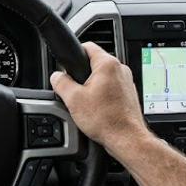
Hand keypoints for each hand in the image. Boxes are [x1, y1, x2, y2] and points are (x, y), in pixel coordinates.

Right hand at [50, 42, 152, 158]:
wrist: (127, 139)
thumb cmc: (107, 120)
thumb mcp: (73, 100)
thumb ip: (60, 82)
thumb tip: (56, 76)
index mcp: (107, 64)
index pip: (87, 46)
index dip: (74, 54)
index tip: (68, 66)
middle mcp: (121, 69)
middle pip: (94, 63)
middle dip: (82, 75)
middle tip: (75, 91)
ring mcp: (127, 82)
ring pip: (103, 77)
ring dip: (93, 86)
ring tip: (88, 103)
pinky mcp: (129, 94)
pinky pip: (111, 88)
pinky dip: (103, 95)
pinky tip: (98, 109)